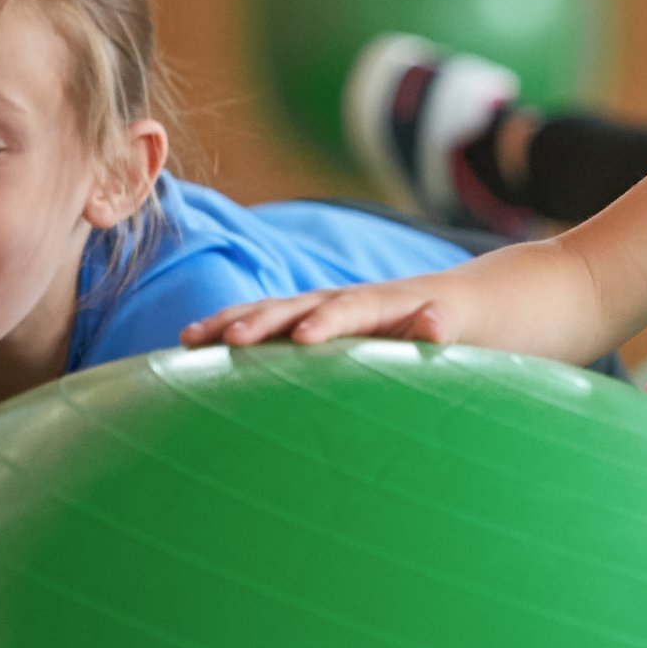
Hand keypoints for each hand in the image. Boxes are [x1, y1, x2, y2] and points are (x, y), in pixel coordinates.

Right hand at [179, 276, 461, 347]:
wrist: (451, 302)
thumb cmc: (454, 324)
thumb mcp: (457, 327)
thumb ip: (442, 326)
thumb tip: (435, 322)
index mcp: (380, 303)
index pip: (350, 310)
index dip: (327, 322)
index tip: (303, 338)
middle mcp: (343, 299)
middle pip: (296, 306)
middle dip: (261, 321)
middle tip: (226, 340)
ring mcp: (321, 308)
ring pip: (270, 312)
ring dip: (230, 323)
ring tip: (189, 340)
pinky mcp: (307, 321)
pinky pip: (265, 324)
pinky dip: (229, 330)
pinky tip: (192, 347)